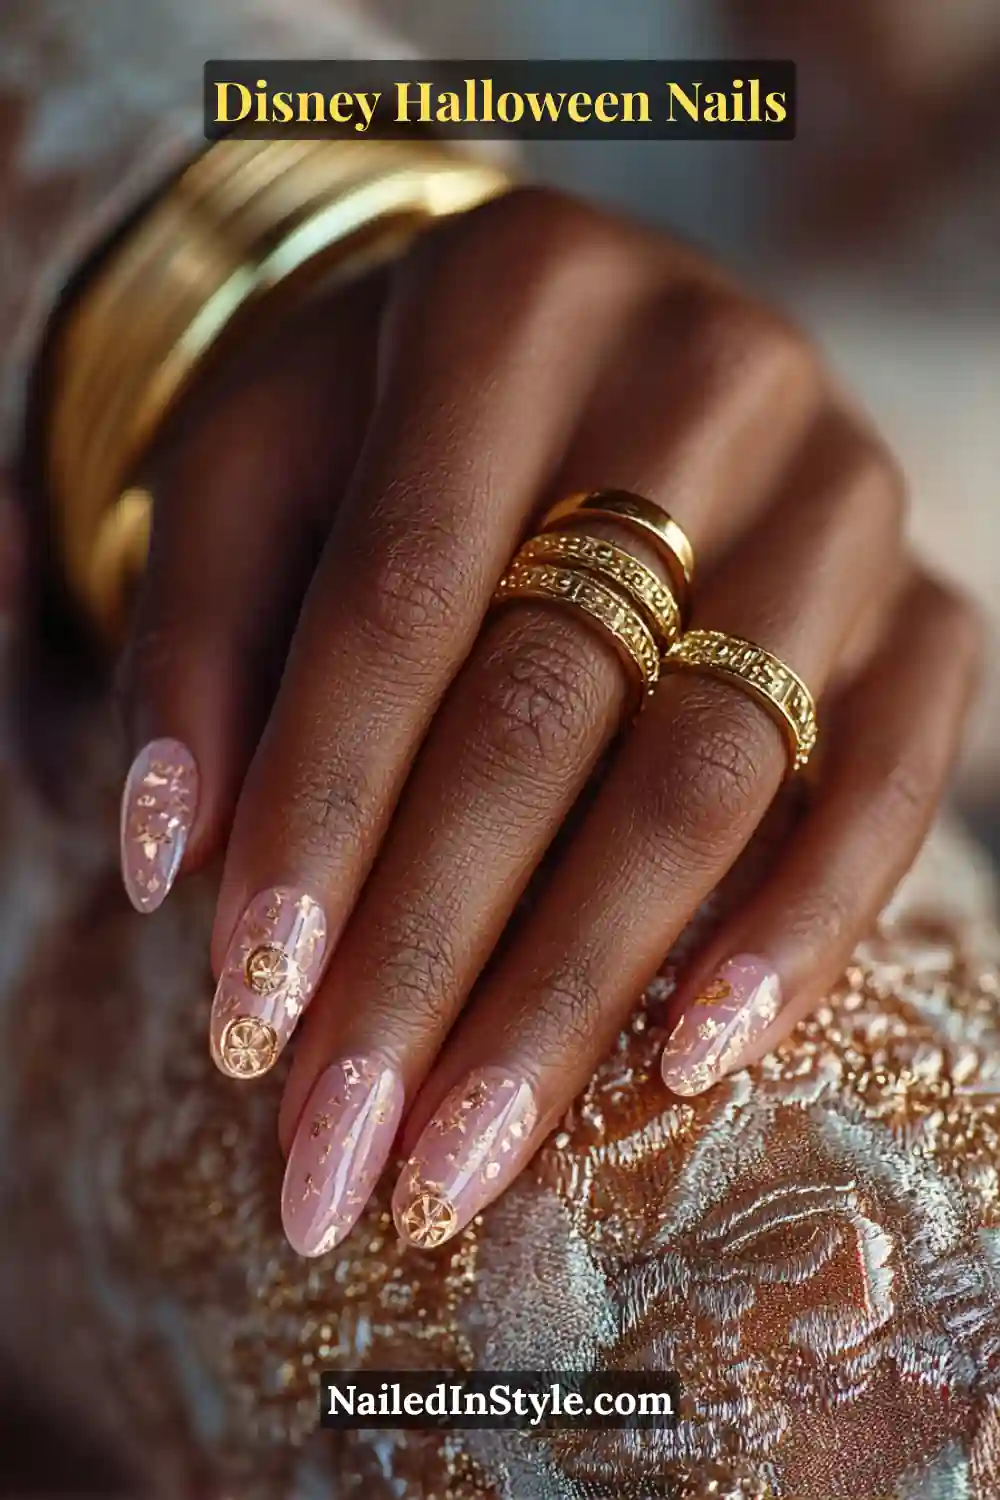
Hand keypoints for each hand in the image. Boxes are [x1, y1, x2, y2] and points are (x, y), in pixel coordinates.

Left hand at [118, 186, 981, 1254]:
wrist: (589, 344)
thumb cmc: (391, 413)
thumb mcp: (258, 460)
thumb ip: (198, 637)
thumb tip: (172, 870)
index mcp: (513, 304)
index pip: (399, 604)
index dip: (318, 819)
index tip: (245, 1019)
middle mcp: (704, 375)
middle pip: (551, 708)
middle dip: (431, 952)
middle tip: (341, 1152)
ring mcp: (840, 490)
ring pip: (712, 769)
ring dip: (581, 989)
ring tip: (466, 1156)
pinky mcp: (928, 600)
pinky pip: (889, 777)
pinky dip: (795, 929)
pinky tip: (691, 1061)